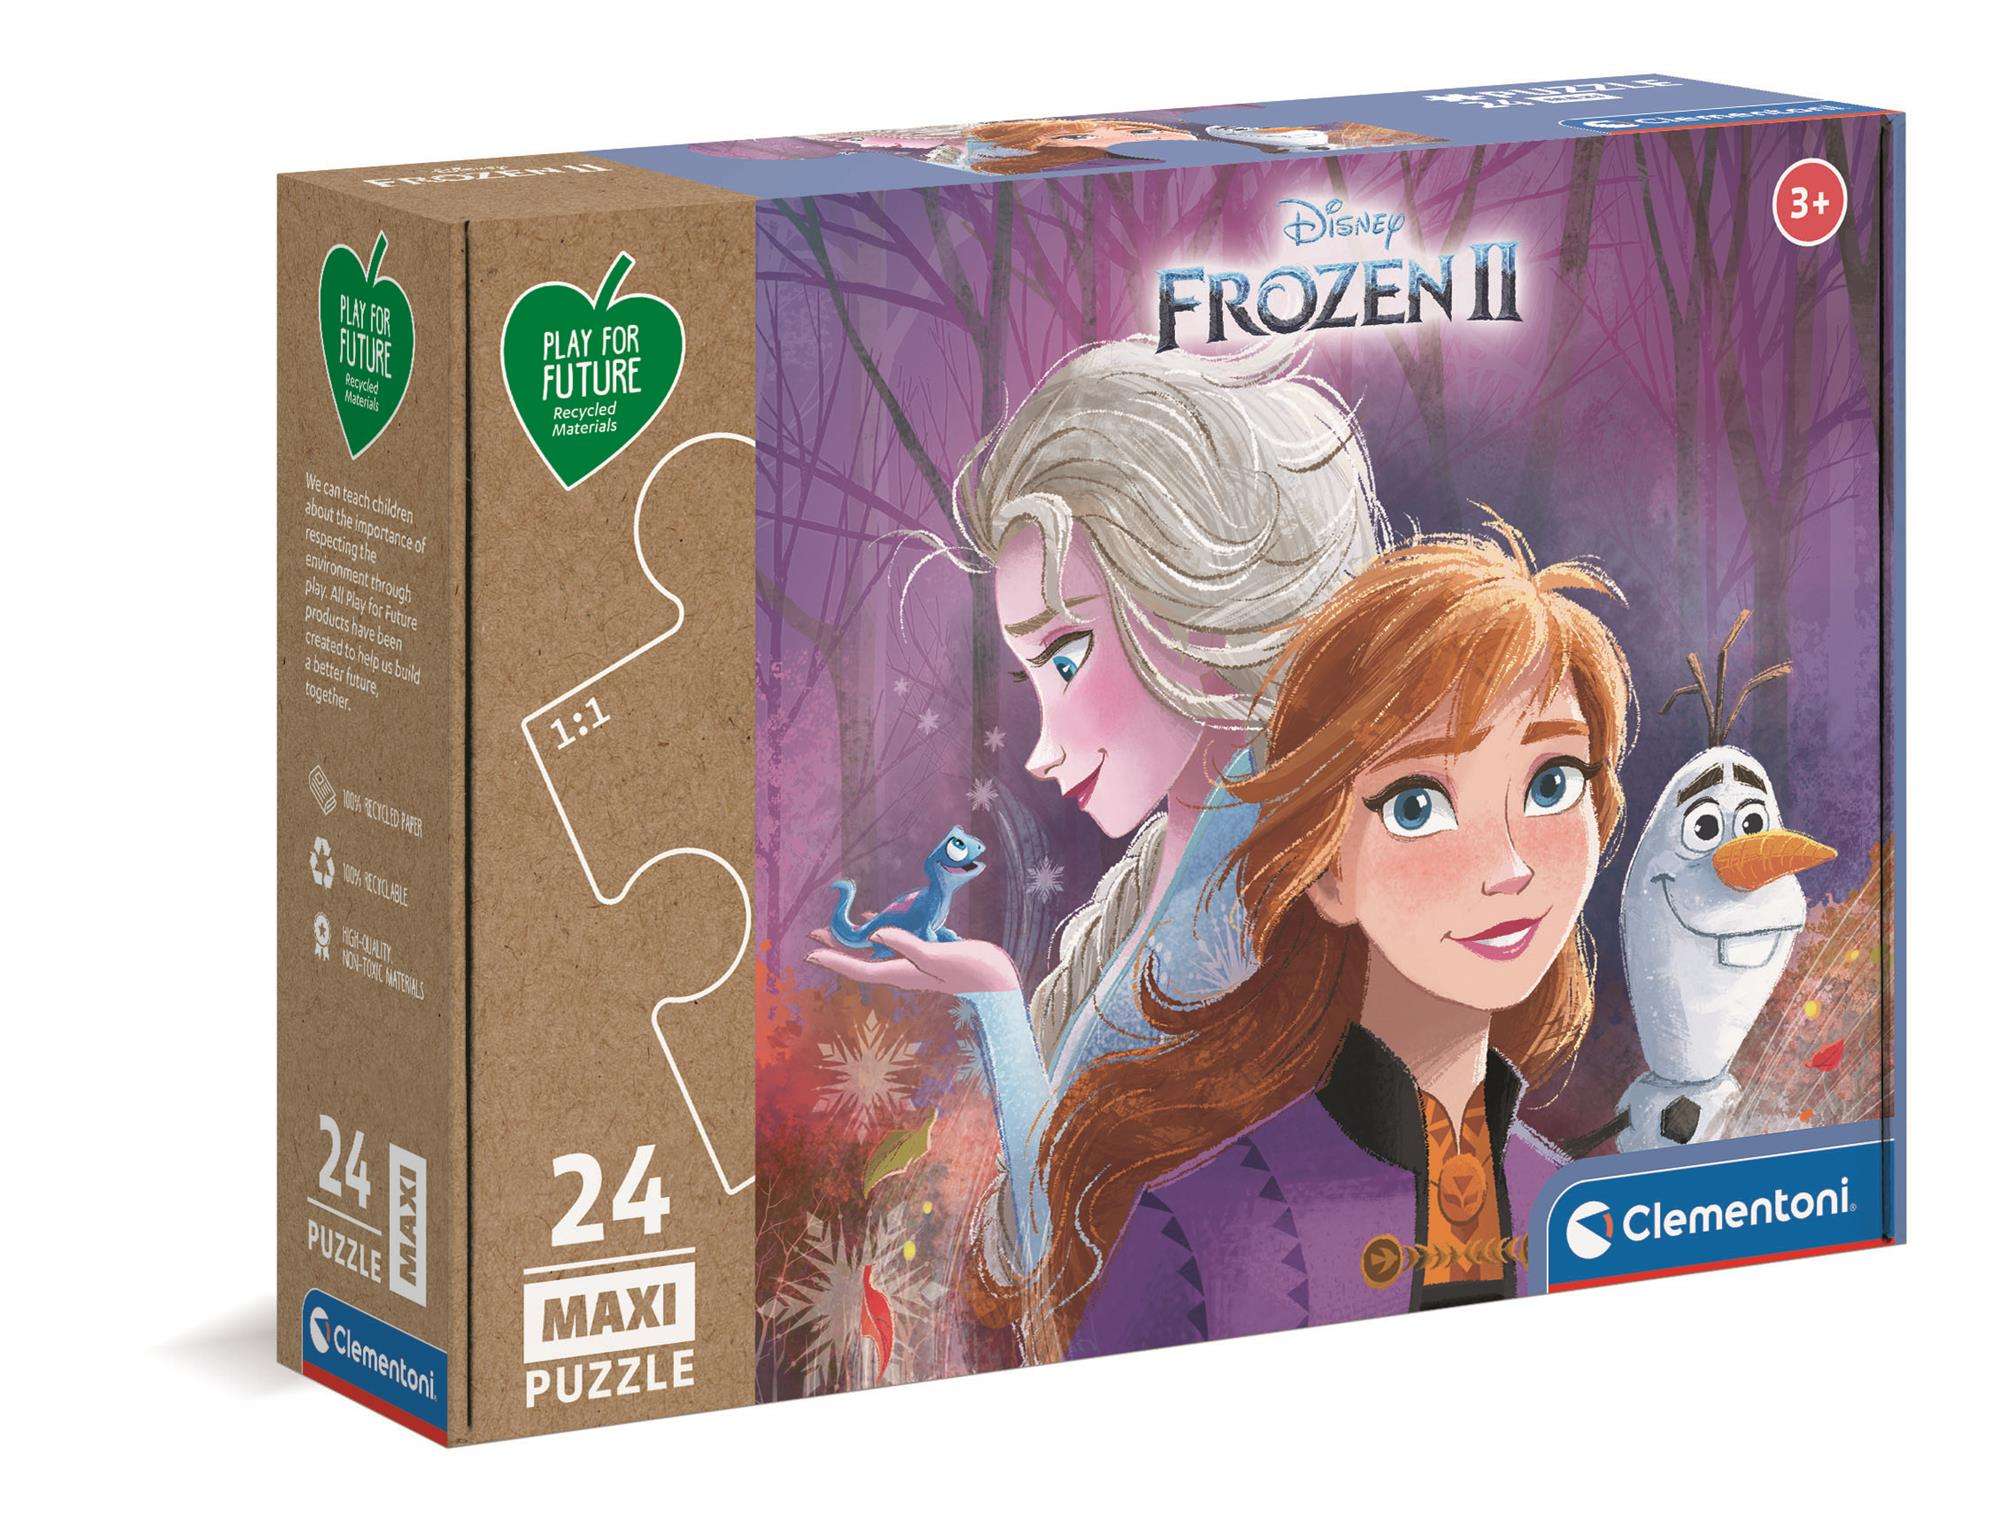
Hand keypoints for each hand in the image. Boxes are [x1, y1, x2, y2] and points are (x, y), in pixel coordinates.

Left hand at [805, 926, 1020, 995]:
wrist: (998, 981)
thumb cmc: (971, 970)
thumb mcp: (938, 955)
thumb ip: (908, 945)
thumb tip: (878, 933)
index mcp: (902, 973)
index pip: (860, 968)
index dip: (833, 960)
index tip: (810, 953)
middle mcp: (904, 970)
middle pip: (862, 959)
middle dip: (837, 947)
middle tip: (813, 934)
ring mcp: (915, 963)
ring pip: (877, 949)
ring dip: (856, 938)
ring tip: (836, 926)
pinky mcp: (927, 954)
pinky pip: (896, 940)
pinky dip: (883, 928)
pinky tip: (876, 919)